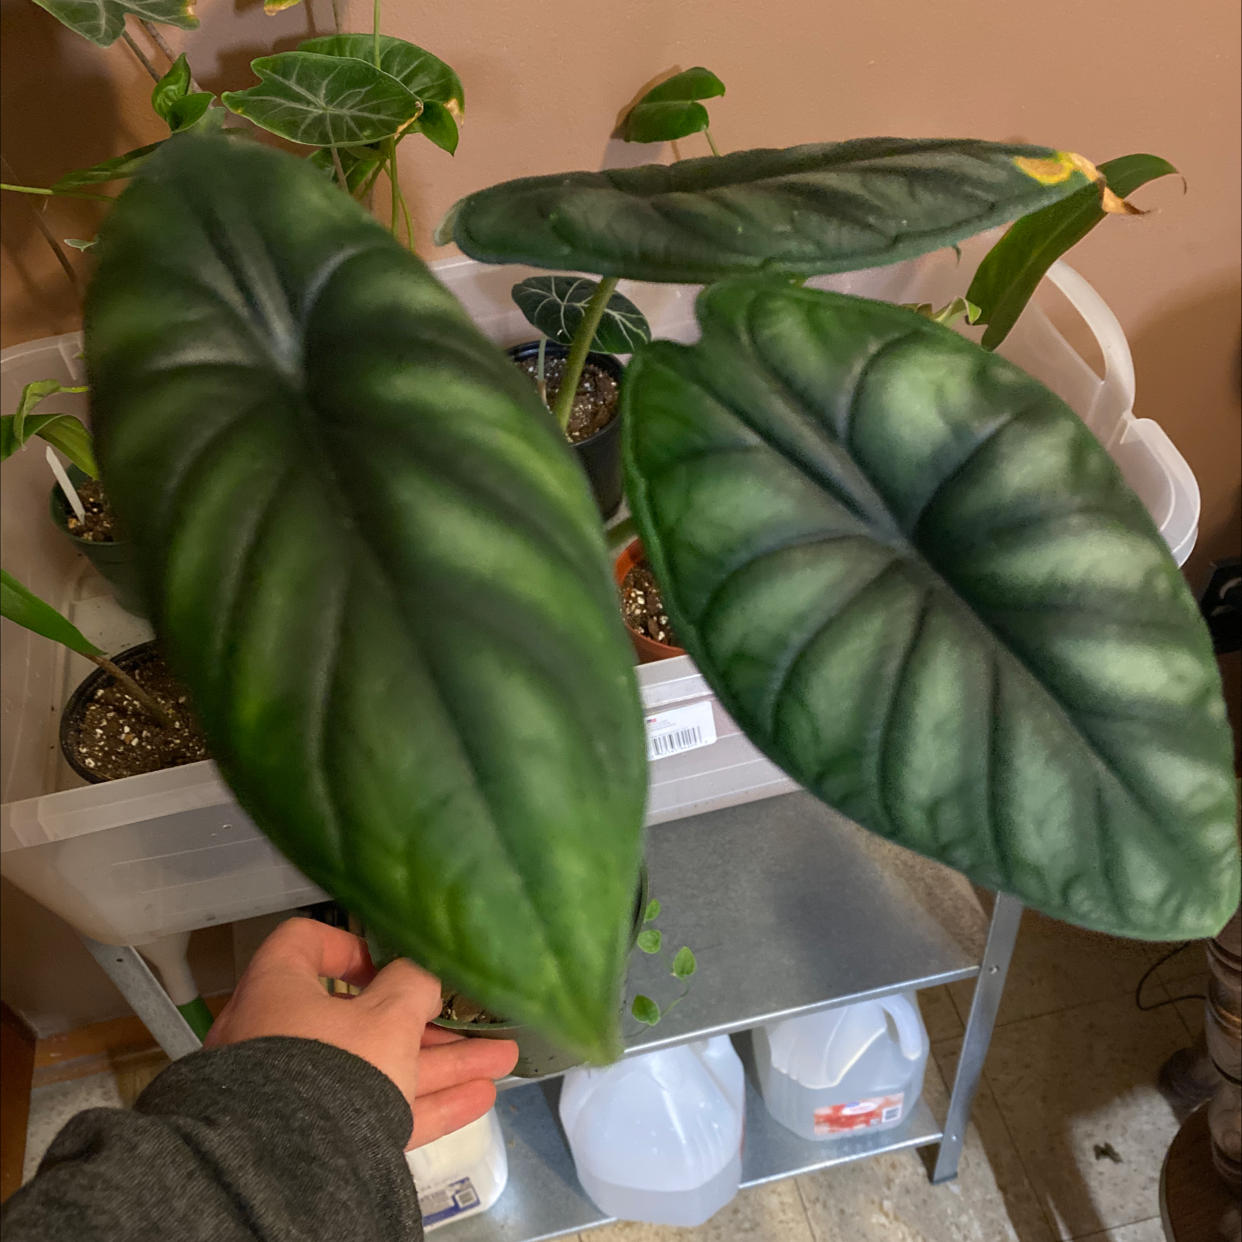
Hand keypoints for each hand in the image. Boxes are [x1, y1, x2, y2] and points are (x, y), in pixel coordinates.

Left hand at [204, 917, 517, 1148]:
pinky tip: (478, 1099)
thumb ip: (412, 985)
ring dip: (441, 1063)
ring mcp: (299, 1091)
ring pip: (378, 1066)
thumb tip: (419, 980)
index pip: (304, 943)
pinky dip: (424, 1102)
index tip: (391, 962)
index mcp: (278, 990)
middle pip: (361, 1017)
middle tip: (473, 1021)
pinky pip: (374, 1107)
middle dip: (430, 1022)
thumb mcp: (388, 1014)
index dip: (351, 946)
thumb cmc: (334, 1062)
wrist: (292, 1168)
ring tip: (501, 1061)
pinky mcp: (319, 1136)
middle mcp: (281, 1037)